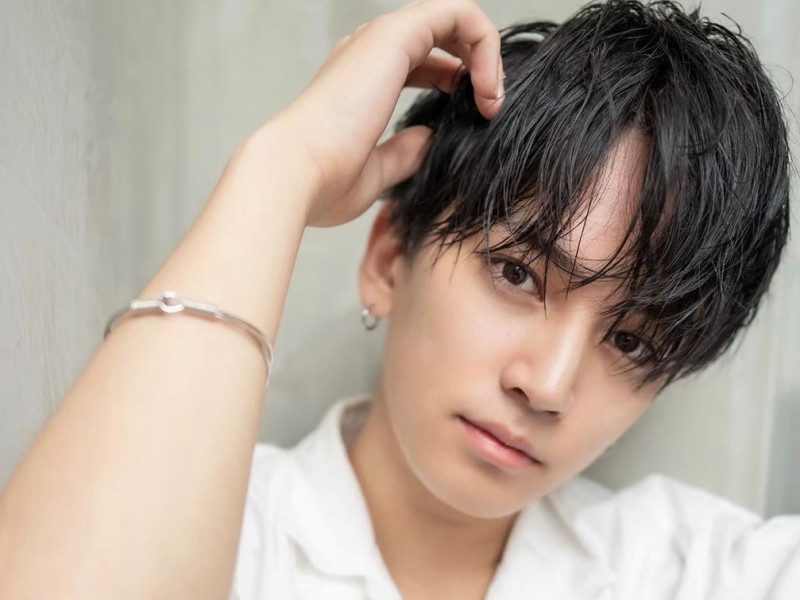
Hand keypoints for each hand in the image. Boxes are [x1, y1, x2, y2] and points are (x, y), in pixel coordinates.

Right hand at [269, 0, 504, 226]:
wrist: (296, 173)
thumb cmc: (324, 180)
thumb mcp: (375, 172)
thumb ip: (404, 152)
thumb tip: (427, 139)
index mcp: (362, 80)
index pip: (423, 63)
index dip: (458, 85)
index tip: (475, 121)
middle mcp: (369, 53)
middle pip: (442, 36)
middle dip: (477, 67)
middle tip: (490, 108)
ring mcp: (381, 38)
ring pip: (454, 17)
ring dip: (485, 56)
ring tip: (491, 100)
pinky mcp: (395, 34)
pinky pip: (459, 13)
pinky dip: (485, 43)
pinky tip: (486, 88)